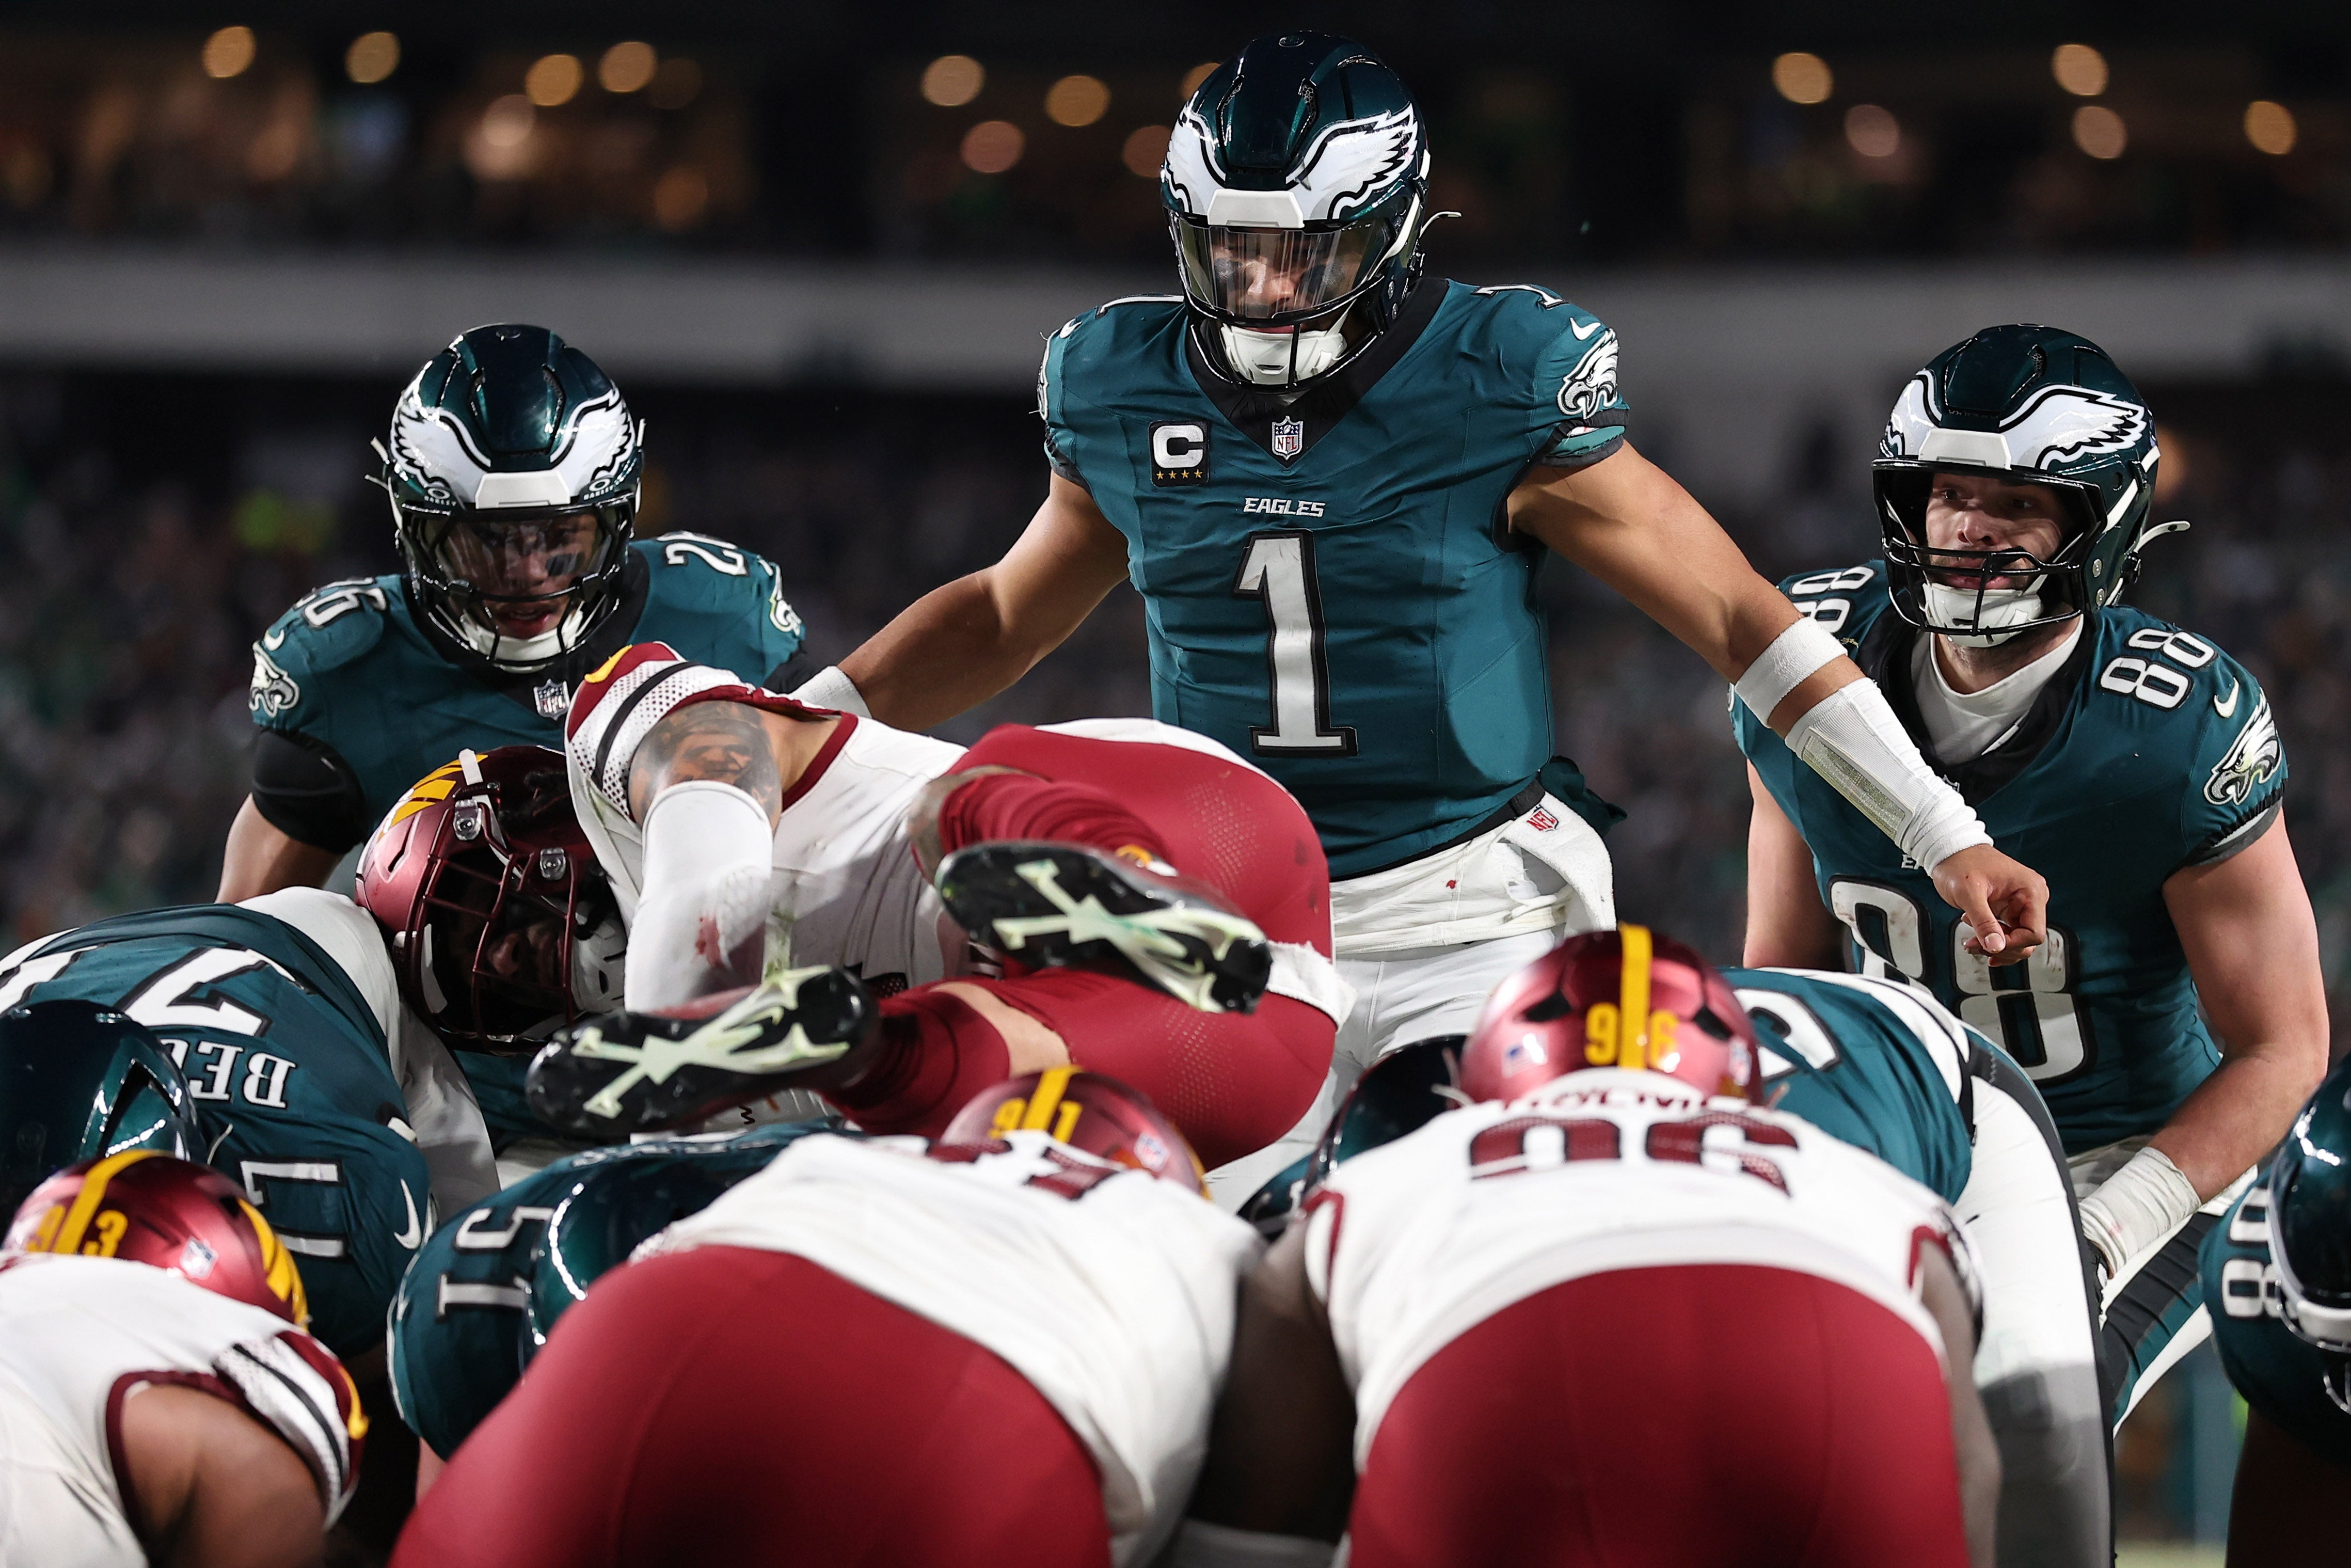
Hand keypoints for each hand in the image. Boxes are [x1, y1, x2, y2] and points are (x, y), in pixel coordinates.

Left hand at [1931, 844, 2046, 966]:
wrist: (1949, 850)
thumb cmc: (1960, 862)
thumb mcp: (1968, 893)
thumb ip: (1984, 922)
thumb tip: (1996, 947)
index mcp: (2031, 890)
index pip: (2034, 933)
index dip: (2012, 945)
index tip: (1990, 947)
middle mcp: (2030, 897)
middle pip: (2027, 940)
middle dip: (2001, 948)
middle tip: (1976, 945)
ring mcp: (2020, 903)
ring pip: (2016, 940)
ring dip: (1994, 946)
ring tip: (1972, 941)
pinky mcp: (2008, 908)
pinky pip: (2006, 933)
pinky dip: (1990, 939)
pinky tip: (1975, 935)